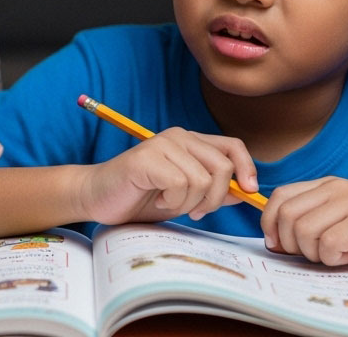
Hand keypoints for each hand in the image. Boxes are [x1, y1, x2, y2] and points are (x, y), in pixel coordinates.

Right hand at [77, 127, 256, 225]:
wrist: (97, 197)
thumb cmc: (140, 197)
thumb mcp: (185, 196)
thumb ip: (212, 190)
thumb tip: (245, 191)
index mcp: (189, 141)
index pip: (232, 146)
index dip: (247, 168)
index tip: (249, 191)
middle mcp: (178, 137)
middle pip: (222, 166)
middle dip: (215, 198)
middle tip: (196, 211)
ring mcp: (161, 145)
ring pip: (202, 180)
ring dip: (189, 203)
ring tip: (170, 203)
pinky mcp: (146, 158)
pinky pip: (180, 184)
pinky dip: (173, 201)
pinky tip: (158, 199)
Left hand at [261, 177, 347, 266]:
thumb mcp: (343, 218)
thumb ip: (313, 220)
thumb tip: (274, 242)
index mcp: (327, 185)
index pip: (280, 196)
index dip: (270, 223)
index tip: (279, 245)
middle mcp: (335, 188)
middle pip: (286, 215)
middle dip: (291, 244)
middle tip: (315, 255)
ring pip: (303, 230)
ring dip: (314, 253)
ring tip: (337, 255)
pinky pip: (328, 243)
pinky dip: (333, 258)